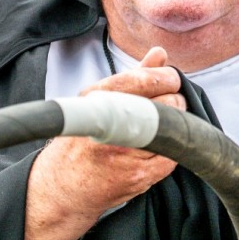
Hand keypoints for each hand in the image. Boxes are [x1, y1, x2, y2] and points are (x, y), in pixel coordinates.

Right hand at [30, 46, 183, 214]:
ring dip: (177, 127)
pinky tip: (160, 149)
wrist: (61, 186)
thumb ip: (134, 77)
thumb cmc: (80, 142)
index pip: (143, 79)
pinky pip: (171, 158)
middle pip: (166, 103)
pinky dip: (171, 152)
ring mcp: (123, 152)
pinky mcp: (136, 175)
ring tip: (166, 127)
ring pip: (172, 131)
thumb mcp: (97, 103)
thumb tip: (160, 53)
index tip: (172, 79)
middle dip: (175, 101)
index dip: (166, 77)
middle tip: (173, 105)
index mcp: (97, 99)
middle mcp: (108, 124)